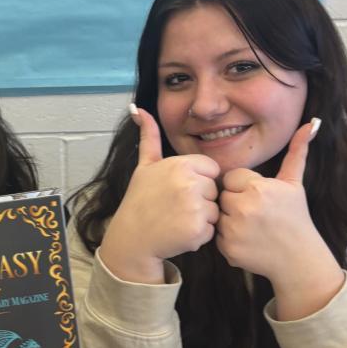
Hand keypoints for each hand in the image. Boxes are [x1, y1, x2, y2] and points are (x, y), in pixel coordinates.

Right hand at [98, 106, 219, 282]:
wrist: (131, 238)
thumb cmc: (139, 201)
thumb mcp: (144, 166)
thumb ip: (149, 136)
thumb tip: (137, 109)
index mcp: (181, 164)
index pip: (211, 169)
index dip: (198, 181)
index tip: (178, 190)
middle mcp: (189, 183)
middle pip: (214, 190)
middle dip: (200, 200)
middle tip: (175, 207)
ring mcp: (194, 207)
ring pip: (215, 211)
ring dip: (200, 218)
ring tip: (177, 220)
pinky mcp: (197, 231)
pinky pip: (211, 230)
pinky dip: (198, 235)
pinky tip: (179, 232)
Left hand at [216, 120, 342, 317]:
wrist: (298, 258)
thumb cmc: (295, 218)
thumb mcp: (295, 184)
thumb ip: (297, 152)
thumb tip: (311, 123)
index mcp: (258, 188)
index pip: (231, 177)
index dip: (243, 187)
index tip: (258, 197)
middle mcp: (245, 208)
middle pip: (223, 196)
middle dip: (235, 202)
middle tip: (255, 213)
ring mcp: (235, 230)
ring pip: (218, 215)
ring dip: (230, 220)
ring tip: (251, 227)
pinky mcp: (228, 249)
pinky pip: (217, 236)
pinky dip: (228, 239)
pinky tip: (247, 240)